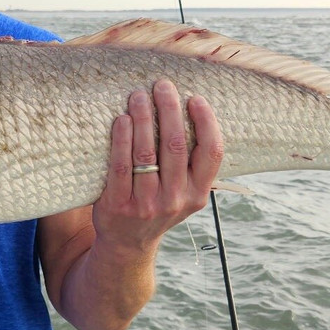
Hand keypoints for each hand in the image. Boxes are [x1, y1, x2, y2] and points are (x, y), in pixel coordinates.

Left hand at [92, 79, 222, 253]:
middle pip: (175, 146)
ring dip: (143, 118)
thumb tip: (193, 113)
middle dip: (169, 109)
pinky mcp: (118, 205)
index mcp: (197, 193)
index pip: (211, 153)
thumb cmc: (157, 204)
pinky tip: (122, 119)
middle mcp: (175, 200)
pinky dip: (121, 139)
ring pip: (146, 153)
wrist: (127, 244)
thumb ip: (191, 165)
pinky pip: (120, 166)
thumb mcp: (184, 193)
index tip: (195, 98)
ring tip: (138, 95)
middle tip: (162, 85)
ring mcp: (146, 204)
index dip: (206, 122)